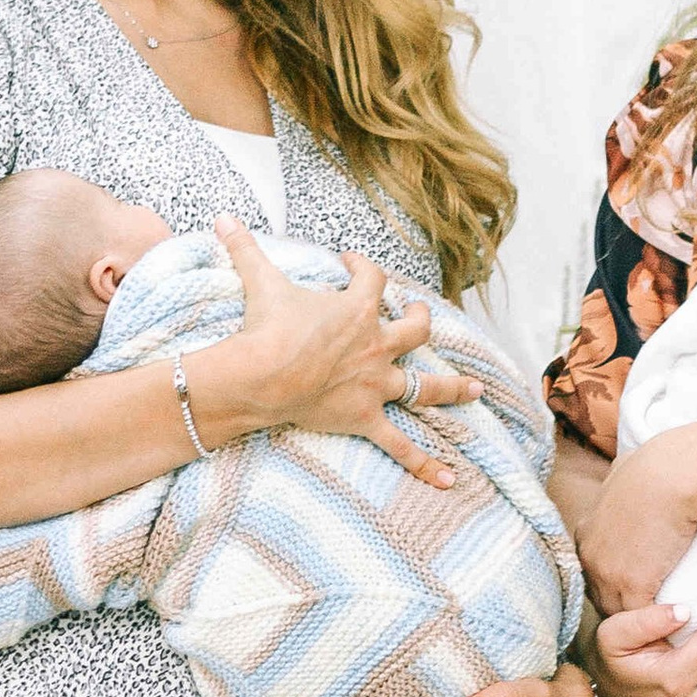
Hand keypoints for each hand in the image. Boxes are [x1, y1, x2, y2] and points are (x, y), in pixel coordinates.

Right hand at [212, 223, 478, 485]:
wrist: (261, 375)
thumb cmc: (266, 328)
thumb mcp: (260, 281)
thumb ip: (245, 247)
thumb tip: (221, 216)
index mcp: (358, 309)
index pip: (374, 278)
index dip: (363, 267)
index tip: (349, 263)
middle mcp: (377, 345)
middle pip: (415, 331)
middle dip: (419, 322)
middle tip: (418, 318)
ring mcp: (375, 384)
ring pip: (425, 387)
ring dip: (451, 387)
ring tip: (475, 389)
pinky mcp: (364, 417)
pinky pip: (400, 445)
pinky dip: (423, 463)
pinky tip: (448, 480)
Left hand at [577, 443, 696, 626]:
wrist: (670, 476)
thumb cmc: (656, 465)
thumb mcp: (623, 471)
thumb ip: (618, 482)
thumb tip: (624, 469)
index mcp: (586, 533)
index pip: (592, 570)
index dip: (611, 580)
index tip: (632, 584)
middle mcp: (589, 557)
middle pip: (600, 596)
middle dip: (621, 604)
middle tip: (646, 614)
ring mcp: (608, 575)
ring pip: (619, 612)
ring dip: (638, 620)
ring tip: (661, 628)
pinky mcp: (631, 586)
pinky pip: (640, 618)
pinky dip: (657, 625)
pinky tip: (674, 627)